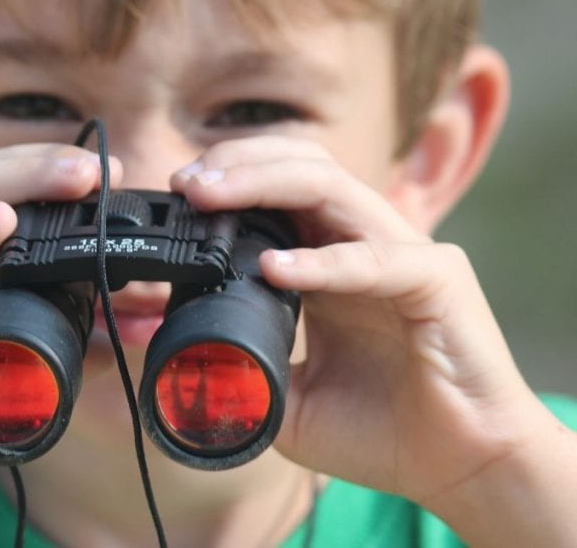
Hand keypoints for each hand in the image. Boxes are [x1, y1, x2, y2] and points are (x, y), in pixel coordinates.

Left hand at [171, 136, 548, 505]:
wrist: (458, 469)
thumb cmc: (381, 430)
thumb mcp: (288, 397)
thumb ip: (241, 368)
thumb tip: (174, 360)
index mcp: (329, 258)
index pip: (278, 188)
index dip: (227, 180)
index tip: (177, 195)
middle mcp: (363, 242)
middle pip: (299, 167)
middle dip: (237, 164)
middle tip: (186, 183)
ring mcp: (402, 253)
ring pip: (330, 188)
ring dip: (264, 184)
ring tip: (210, 197)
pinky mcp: (436, 280)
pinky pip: (374, 259)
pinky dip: (322, 261)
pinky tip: (274, 270)